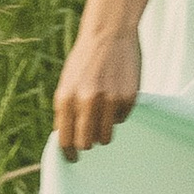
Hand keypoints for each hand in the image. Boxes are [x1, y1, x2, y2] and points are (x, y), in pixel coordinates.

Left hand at [53, 21, 139, 159]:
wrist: (109, 34)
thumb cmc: (85, 60)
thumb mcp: (67, 83)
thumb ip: (65, 110)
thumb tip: (66, 138)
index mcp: (66, 98)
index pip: (65, 139)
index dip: (68, 153)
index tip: (72, 159)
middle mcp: (87, 101)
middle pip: (86, 143)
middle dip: (87, 143)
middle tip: (90, 139)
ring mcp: (109, 100)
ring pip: (106, 137)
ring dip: (103, 130)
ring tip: (103, 112)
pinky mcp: (128, 98)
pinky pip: (122, 120)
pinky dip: (118, 114)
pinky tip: (116, 94)